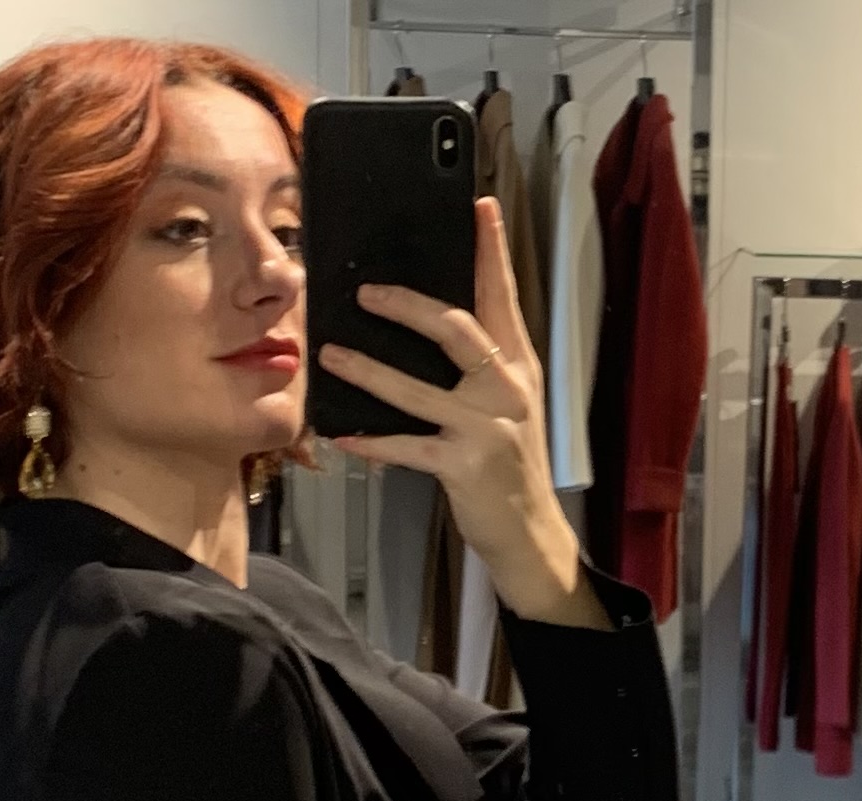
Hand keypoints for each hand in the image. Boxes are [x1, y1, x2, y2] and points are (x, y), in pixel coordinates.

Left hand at [314, 199, 607, 629]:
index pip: (502, 296)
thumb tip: (434, 325)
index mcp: (517, 365)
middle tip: (366, 291)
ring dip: (368, 370)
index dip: (491, 250)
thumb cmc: (510, 465)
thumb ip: (482, 365)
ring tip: (332, 353)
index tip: (479, 206)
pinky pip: (406, 447)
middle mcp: (505, 388)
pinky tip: (343, 433)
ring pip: (417, 388)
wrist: (529, 532)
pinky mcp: (463, 465)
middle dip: (408, 306)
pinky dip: (372, 441)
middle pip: (456, 329)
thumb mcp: (507, 405)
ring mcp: (485, 427)